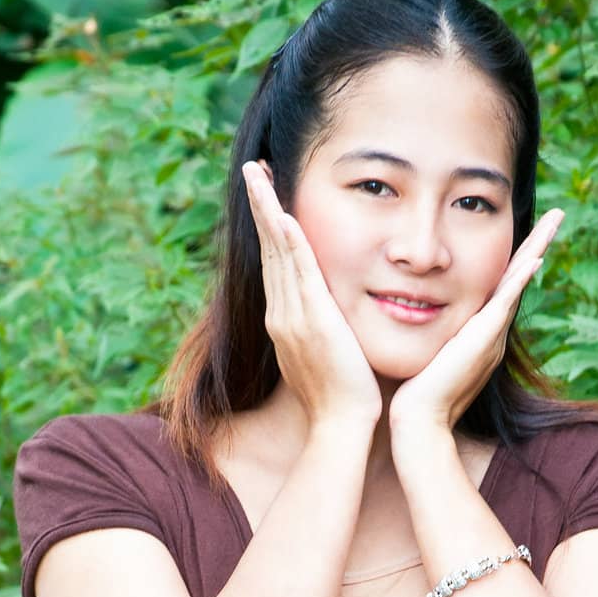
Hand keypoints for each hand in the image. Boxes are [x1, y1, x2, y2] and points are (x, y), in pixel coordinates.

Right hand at [241, 160, 382, 429]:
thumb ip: (327, 331)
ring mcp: (294, 317)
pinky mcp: (314, 321)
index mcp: (287, 321)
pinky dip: (290, 244)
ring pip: (278, 253)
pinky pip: (300, 275)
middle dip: (261, 206)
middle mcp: (282, 314)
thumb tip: (332, 319)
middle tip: (254, 168)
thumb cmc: (344, 399)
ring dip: (269, 210)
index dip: (271, 227)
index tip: (267, 195)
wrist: (341, 428)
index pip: (277, 263)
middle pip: (269, 249)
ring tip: (259, 174)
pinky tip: (286, 215)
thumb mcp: (329, 356)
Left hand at [387, 208, 565, 435]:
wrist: (419, 421)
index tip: (529, 234)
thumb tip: (413, 312)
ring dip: (537, 249)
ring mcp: (492, 336)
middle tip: (556, 215)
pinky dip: (520, 280)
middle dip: (537, 244)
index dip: (516, 259)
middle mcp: (493, 332)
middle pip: (518, 278)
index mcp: (480, 333)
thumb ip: (432, 333)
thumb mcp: (427, 352)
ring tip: (554, 221)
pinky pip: (506, 302)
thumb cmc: (414, 393)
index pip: (501, 286)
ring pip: (518, 283)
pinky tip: (534, 258)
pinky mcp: (483, 340)